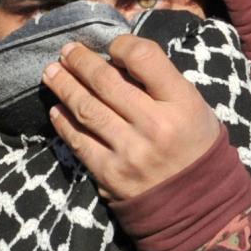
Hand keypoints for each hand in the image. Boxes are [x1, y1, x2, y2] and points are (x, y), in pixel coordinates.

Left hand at [44, 36, 226, 209]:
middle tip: (66, 51)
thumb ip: (162, 83)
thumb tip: (116, 60)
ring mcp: (130, 151)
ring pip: (86, 109)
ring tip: (51, 73)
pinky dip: (64, 122)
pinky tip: (57, 109)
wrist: (198, 205)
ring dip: (64, 87)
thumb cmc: (195, 146)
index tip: (111, 46)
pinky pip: (79, 141)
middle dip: (80, 62)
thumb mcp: (195, 108)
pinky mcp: (110, 174)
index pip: (144, 58)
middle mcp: (156, 125)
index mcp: (183, 103)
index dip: (122, 45)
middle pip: (107, 81)